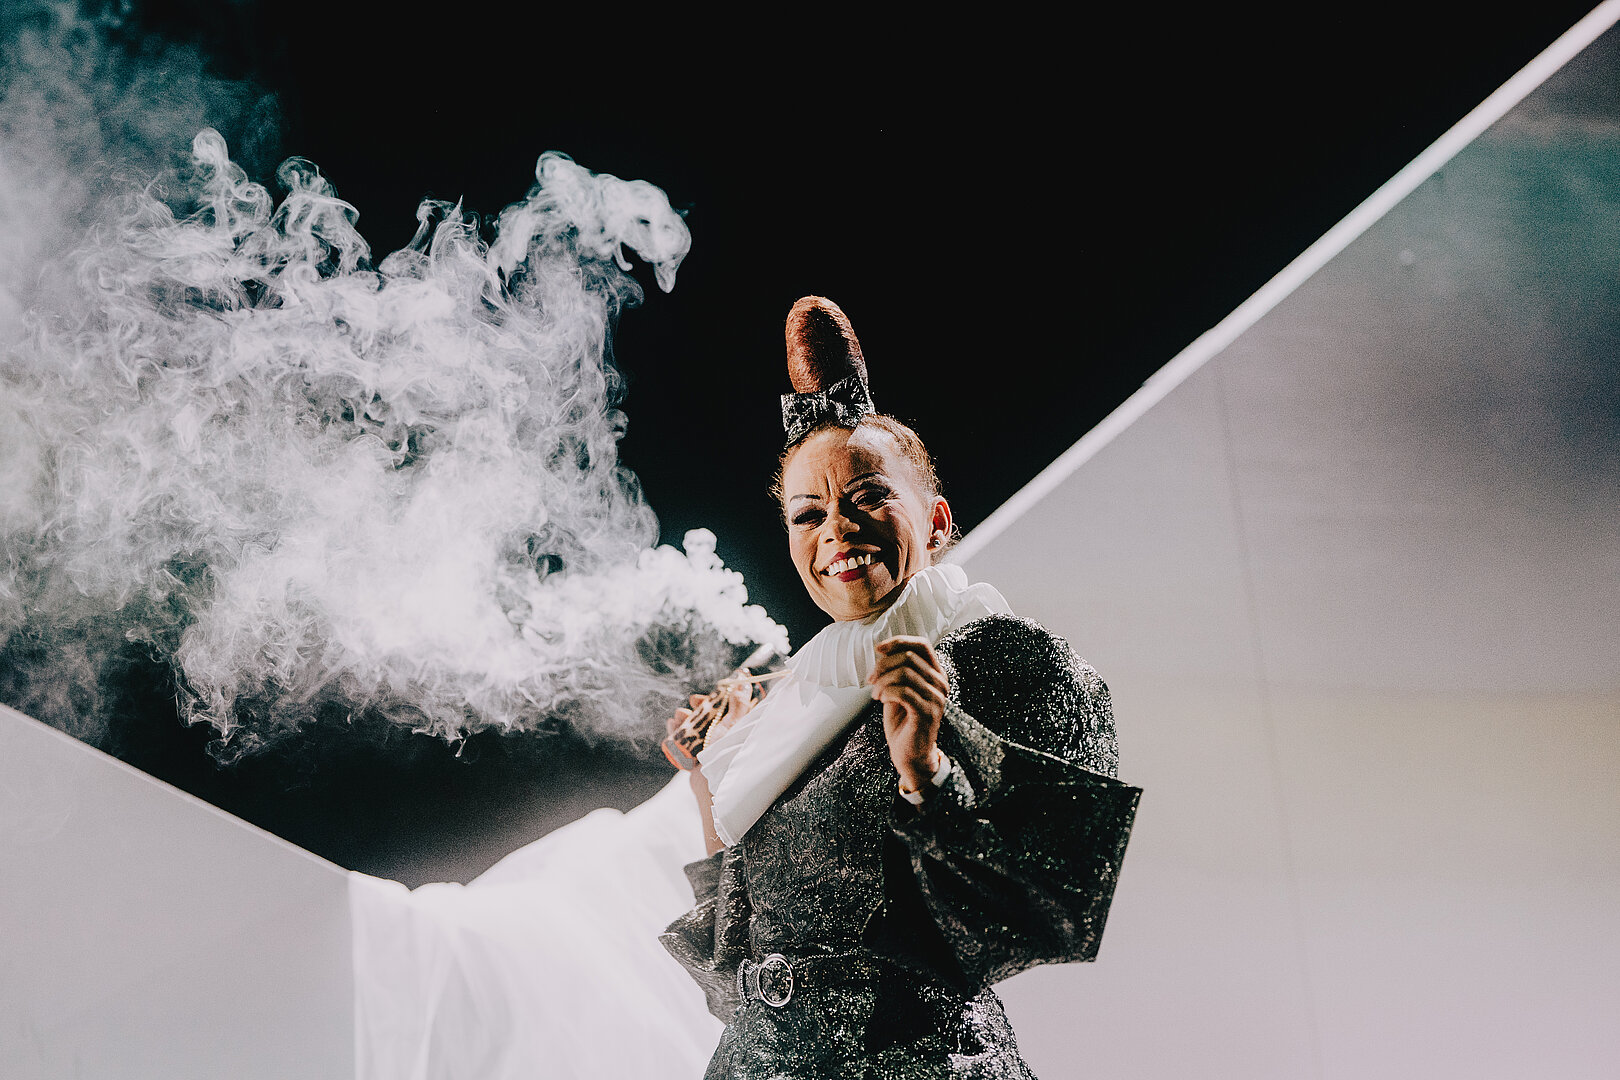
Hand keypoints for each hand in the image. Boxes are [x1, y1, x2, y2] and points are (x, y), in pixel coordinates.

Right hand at [664, 676, 755, 753]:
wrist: (714, 783)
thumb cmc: (727, 752)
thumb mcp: (734, 723)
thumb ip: (739, 703)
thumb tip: (744, 680)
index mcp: (732, 728)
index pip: (720, 710)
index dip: (708, 702)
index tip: (698, 699)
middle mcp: (720, 737)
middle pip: (704, 719)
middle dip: (693, 710)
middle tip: (686, 708)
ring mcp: (706, 748)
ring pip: (692, 729)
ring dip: (682, 720)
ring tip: (676, 717)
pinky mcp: (695, 758)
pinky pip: (683, 742)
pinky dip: (676, 733)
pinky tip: (671, 725)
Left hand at [868, 636, 948, 788]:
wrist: (910, 755)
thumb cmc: (903, 722)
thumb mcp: (898, 690)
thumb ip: (897, 671)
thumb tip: (883, 650)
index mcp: (936, 674)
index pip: (922, 645)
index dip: (898, 641)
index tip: (878, 649)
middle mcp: (940, 683)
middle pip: (908, 657)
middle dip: (883, 666)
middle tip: (871, 680)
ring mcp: (936, 698)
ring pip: (904, 673)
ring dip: (882, 681)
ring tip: (875, 694)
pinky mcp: (927, 712)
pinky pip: (903, 692)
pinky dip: (886, 692)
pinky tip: (880, 700)